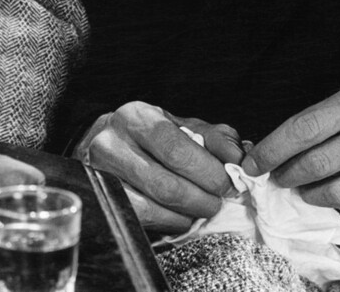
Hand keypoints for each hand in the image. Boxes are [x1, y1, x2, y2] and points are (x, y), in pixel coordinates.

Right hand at [78, 101, 244, 228]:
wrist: (105, 143)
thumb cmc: (150, 136)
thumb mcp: (183, 126)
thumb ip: (215, 139)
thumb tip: (239, 159)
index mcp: (136, 117)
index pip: (177, 151)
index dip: (208, 172)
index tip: (227, 183)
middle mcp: (111, 143)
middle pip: (165, 185)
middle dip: (201, 199)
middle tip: (217, 201)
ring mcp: (101, 174)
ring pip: (151, 207)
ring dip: (186, 215)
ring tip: (201, 209)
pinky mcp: (100, 198)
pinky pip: (140, 220)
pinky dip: (168, 222)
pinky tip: (179, 215)